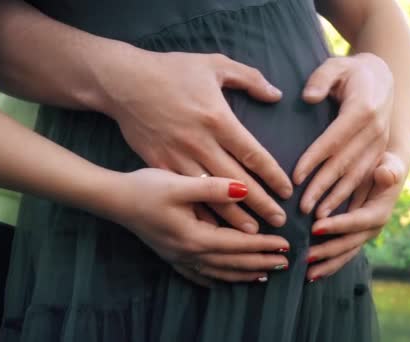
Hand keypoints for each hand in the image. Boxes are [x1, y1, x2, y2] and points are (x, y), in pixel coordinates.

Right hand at [101, 52, 292, 230]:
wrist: (123, 81)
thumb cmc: (170, 70)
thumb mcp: (213, 64)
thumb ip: (248, 78)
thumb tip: (275, 94)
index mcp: (217, 120)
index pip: (253, 155)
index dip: (272, 176)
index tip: (287, 191)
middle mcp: (200, 144)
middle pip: (237, 183)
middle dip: (261, 204)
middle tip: (280, 221)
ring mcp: (178, 158)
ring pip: (211, 195)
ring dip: (234, 217)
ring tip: (254, 235)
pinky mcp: (160, 165)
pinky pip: (185, 193)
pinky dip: (201, 212)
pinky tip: (214, 227)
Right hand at [107, 169, 290, 284]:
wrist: (113, 200)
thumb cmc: (146, 189)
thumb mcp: (180, 184)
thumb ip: (214, 188)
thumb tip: (244, 189)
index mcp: (195, 236)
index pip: (238, 244)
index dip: (263, 245)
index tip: (285, 245)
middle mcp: (189, 252)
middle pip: (232, 263)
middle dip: (260, 263)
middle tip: (285, 264)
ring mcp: (178, 257)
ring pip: (218, 272)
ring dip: (243, 274)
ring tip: (264, 276)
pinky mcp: (170, 255)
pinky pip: (198, 275)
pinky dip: (215, 279)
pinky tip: (221, 283)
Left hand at [294, 53, 393, 217]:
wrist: (382, 77)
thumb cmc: (351, 72)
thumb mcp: (335, 65)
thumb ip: (321, 78)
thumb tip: (309, 97)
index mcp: (363, 109)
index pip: (334, 139)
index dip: (314, 160)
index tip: (296, 178)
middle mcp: (375, 130)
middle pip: (345, 164)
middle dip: (323, 188)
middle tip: (303, 209)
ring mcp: (380, 144)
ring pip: (357, 176)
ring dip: (337, 198)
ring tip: (318, 218)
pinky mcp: (380, 153)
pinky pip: (366, 179)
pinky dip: (352, 198)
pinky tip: (337, 214)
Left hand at [305, 153, 405, 280]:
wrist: (388, 173)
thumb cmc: (386, 166)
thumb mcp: (391, 165)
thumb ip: (389, 170)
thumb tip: (385, 173)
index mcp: (379, 213)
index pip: (357, 221)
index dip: (337, 225)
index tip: (315, 227)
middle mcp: (371, 229)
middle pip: (348, 243)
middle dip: (327, 251)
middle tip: (306, 255)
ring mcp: (362, 235)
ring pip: (344, 254)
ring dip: (326, 265)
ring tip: (308, 275)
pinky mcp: (354, 237)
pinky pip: (341, 254)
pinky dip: (328, 264)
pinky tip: (312, 274)